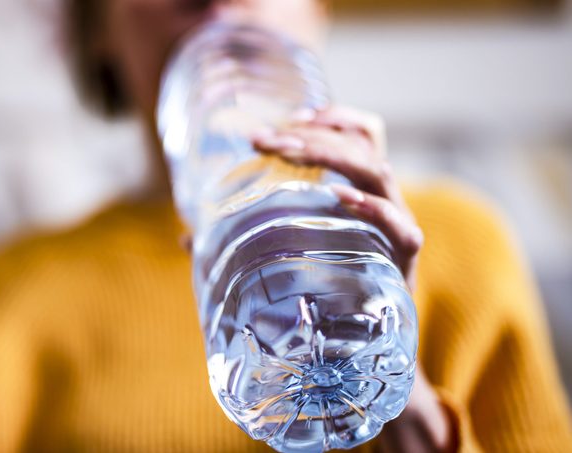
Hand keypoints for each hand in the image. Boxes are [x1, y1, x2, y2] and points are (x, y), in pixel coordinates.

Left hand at [253, 106, 455, 450]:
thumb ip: (240, 244)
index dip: (332, 118)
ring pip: (380, 173)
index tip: (289, 116)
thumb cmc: (320, 297)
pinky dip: (372, 206)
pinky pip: (399, 226)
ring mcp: (395, 230)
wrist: (355, 354)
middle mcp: (382, 204)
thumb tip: (187, 237)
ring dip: (333, 154)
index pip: (361, 137)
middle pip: (362, 147)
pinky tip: (338, 197)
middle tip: (265, 138)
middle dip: (312, 133)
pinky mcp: (402, 263)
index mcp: (359, 195)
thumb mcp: (281, 260)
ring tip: (288, 150)